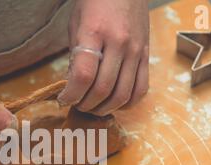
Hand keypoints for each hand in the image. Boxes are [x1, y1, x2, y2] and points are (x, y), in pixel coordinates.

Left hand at [58, 0, 148, 115]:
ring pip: (122, 94)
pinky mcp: (146, 56)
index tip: (63, 99)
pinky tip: (114, 103)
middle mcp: (119, 43)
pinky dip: (127, 103)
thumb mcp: (76, 26)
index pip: (84, 75)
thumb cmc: (95, 3)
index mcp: (95, 33)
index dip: (71, 95)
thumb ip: (75, 57)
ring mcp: (136, 51)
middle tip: (77, 104)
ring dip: (104, 108)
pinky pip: (141, 89)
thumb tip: (73, 88)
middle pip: (102, 89)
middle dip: (85, 105)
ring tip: (93, 107)